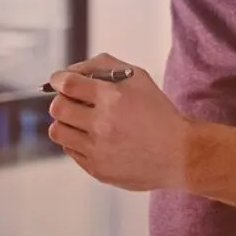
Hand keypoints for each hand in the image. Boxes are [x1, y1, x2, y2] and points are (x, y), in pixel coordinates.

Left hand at [47, 52, 189, 191]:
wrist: (177, 152)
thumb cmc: (159, 112)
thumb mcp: (139, 78)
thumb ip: (105, 66)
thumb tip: (72, 70)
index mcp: (113, 98)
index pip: (69, 84)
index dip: (59, 79)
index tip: (58, 79)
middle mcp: (102, 124)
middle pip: (58, 107)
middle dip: (62, 99)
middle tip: (73, 99)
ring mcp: (97, 149)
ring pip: (58, 130)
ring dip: (66, 121)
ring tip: (82, 119)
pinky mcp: (95, 169)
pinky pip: (69, 150)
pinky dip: (75, 140)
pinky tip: (93, 136)